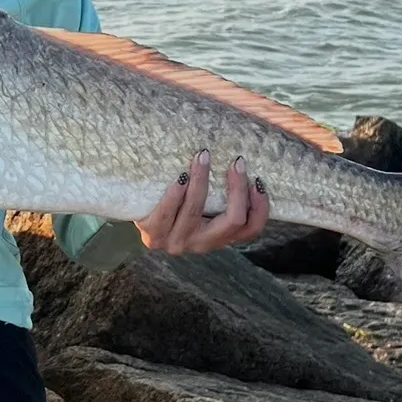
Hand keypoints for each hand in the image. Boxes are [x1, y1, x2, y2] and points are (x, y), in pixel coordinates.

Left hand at [135, 150, 268, 254]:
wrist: (140, 212)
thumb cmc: (178, 202)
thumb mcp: (204, 203)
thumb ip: (223, 192)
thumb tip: (244, 158)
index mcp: (219, 238)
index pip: (251, 228)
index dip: (260, 206)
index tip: (258, 179)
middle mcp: (201, 244)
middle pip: (232, 220)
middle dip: (237, 189)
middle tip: (237, 162)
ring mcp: (177, 243)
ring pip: (196, 211)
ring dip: (201, 180)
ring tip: (202, 156)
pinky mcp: (153, 237)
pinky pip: (166, 213)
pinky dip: (175, 193)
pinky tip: (180, 177)